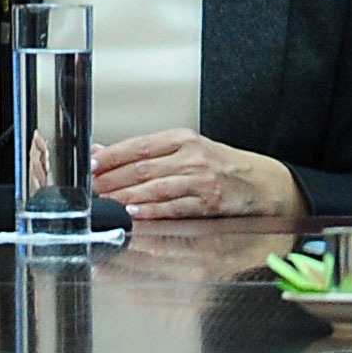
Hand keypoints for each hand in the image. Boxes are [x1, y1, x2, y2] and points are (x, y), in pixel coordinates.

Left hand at [89, 129, 300, 221]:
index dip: (111, 156)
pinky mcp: (209, 202)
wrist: (261, 182)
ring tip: (105, 203)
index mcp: (182, 139)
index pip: (138, 146)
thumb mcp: (185, 150)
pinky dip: (152, 211)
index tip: (90, 166)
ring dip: (126, 197)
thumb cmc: (220, 166)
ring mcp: (201, 179)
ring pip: (155, 188)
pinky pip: (175, 207)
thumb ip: (145, 153)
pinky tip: (135, 213)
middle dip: (112, 181)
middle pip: (142, 168)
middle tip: (90, 190)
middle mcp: (191, 156)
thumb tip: (102, 153)